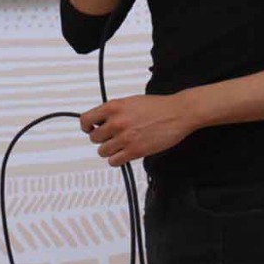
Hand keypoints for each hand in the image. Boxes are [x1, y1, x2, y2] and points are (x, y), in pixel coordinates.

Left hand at [79, 94, 195, 167]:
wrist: (177, 113)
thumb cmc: (157, 106)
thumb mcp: (130, 101)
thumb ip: (114, 111)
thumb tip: (102, 120)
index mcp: (114, 107)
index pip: (86, 120)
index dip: (86, 126)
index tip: (89, 129)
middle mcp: (116, 122)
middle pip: (94, 138)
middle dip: (101, 138)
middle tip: (110, 137)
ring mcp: (125, 138)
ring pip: (102, 151)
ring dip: (110, 150)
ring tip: (119, 146)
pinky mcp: (134, 151)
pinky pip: (114, 161)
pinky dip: (117, 159)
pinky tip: (124, 154)